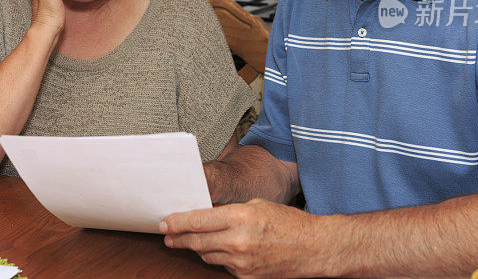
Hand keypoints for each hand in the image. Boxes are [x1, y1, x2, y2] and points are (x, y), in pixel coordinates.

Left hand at [160, 199, 327, 277]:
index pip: (198, 221)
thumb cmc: (288, 222)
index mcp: (240, 217)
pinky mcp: (247, 278)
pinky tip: (224, 251)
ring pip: (208, 256)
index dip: (177, 223)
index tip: (164, 224)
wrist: (313, 248)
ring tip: (192, 242)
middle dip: (179, 238)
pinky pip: (224, 267)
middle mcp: (238, 242)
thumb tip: (206, 217)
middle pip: (197, 242)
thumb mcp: (257, 205)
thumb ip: (230, 212)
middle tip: (168, 236)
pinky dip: (221, 258)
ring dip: (199, 248)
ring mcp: (242, 263)